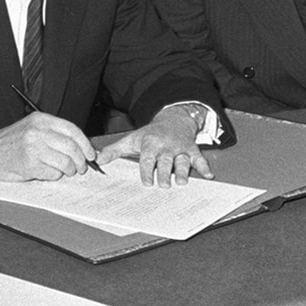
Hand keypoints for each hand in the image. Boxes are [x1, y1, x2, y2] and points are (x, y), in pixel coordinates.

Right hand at [0, 112, 95, 180]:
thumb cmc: (13, 141)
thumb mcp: (33, 128)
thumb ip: (55, 134)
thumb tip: (82, 148)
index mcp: (41, 119)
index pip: (72, 130)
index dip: (85, 144)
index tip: (91, 154)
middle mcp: (38, 131)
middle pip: (71, 147)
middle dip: (81, 161)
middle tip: (81, 167)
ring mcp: (33, 148)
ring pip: (65, 162)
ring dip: (69, 170)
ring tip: (66, 171)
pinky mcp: (29, 164)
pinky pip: (53, 173)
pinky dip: (55, 176)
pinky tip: (48, 173)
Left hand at [97, 106, 211, 186]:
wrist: (173, 119)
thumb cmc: (150, 134)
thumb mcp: (131, 139)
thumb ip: (114, 150)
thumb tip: (96, 159)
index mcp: (150, 143)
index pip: (148, 158)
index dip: (147, 169)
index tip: (147, 182)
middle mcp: (166, 146)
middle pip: (166, 161)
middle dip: (165, 173)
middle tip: (164, 185)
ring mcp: (180, 148)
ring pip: (182, 160)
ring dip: (183, 171)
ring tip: (182, 183)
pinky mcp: (192, 149)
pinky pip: (199, 158)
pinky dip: (204, 166)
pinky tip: (209, 176)